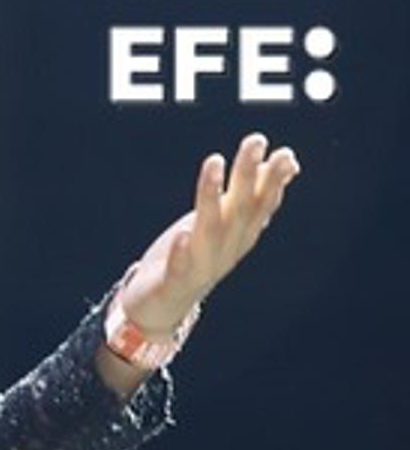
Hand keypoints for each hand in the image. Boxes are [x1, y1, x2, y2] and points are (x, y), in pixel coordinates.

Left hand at [118, 131, 300, 333]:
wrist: (162, 308)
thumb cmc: (193, 258)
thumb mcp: (226, 222)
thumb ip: (252, 194)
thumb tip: (288, 162)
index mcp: (240, 235)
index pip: (262, 204)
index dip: (274, 179)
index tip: (283, 153)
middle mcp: (227, 250)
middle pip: (241, 209)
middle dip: (248, 175)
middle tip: (254, 142)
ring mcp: (202, 266)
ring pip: (211, 229)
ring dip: (212, 196)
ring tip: (214, 164)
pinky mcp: (173, 281)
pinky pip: (181, 266)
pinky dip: (183, 250)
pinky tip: (183, 233)